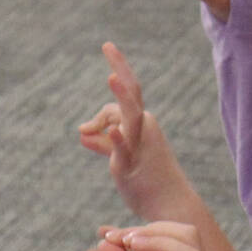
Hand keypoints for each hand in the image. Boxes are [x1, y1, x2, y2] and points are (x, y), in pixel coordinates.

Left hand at [77, 44, 198, 223]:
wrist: (169, 204)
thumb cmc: (148, 179)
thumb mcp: (122, 157)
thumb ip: (103, 142)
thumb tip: (82, 133)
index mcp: (141, 123)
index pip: (119, 102)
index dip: (103, 109)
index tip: (86, 129)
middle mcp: (143, 128)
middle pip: (131, 93)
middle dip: (120, 67)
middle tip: (108, 45)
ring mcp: (139, 145)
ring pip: (129, 116)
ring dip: (119, 97)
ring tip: (111, 78)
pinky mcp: (131, 165)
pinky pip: (124, 149)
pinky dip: (118, 139)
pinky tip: (114, 131)